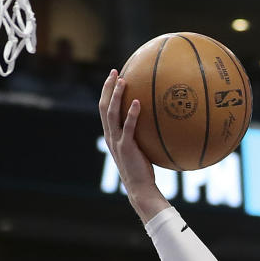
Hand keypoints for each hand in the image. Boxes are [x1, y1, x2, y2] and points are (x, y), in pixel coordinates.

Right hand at [98, 71, 162, 217]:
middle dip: (107, 88)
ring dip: (116, 96)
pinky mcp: (126, 147)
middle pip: (104, 106)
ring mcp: (116, 141)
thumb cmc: (142, 171)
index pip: (104, 109)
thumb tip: (155, 121)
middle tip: (114, 72)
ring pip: (111, 114)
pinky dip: (132, 114)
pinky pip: (128, 127)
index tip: (113, 77)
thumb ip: (140, 135)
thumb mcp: (139, 149)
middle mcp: (110, 136)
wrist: (140, 188)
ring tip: (122, 81)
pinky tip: (138, 102)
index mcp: (111, 135)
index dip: (107, 92)